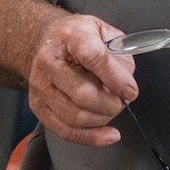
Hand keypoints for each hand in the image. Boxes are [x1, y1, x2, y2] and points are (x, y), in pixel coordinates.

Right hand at [28, 12, 137, 146]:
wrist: (46, 42)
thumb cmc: (77, 38)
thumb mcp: (104, 32)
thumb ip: (120, 55)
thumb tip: (126, 86)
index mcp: (70, 37)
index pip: (91, 56)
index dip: (115, 77)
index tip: (130, 90)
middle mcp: (49, 62)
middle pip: (82, 94)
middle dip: (111, 103)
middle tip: (122, 100)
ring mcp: (41, 87)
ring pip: (76, 116)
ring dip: (102, 118)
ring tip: (111, 108)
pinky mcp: (39, 107)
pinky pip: (67, 132)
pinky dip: (92, 137)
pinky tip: (108, 134)